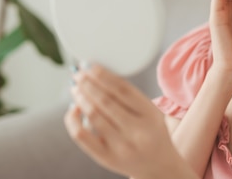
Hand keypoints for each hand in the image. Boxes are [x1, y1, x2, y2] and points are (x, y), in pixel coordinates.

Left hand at [65, 64, 194, 178]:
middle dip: (87, 84)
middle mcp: (137, 132)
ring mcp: (121, 147)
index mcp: (150, 115)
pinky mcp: (106, 158)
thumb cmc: (151, 132)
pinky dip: (73, 119)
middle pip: (105, 101)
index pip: (123, 89)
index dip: (103, 75)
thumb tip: (95, 75)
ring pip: (93, 116)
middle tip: (78, 73)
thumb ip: (129, 96)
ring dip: (80, 97)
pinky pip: (82, 135)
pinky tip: (74, 108)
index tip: (90, 65)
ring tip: (75, 87)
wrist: (159, 166)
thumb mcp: (150, 112)